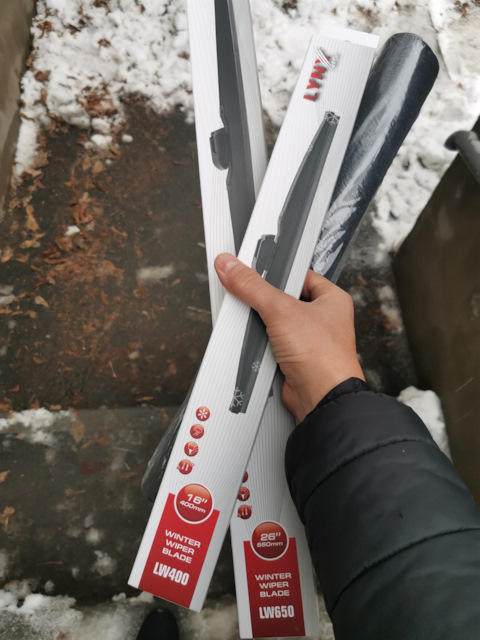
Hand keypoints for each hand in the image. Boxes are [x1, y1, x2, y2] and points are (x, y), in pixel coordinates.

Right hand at [214, 253, 364, 422]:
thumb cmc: (323, 357)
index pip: (298, 274)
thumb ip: (253, 287)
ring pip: (274, 321)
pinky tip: (255, 340)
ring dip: (261, 323)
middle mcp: (321, 319)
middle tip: (247, 292)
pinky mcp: (292, 358)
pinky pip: (269, 342)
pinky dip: (259, 342)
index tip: (253, 266)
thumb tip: (232, 267)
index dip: (276, 270)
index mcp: (331, 299)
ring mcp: (306, 340)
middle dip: (264, 300)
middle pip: (282, 298)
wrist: (320, 399)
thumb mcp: (281, 310)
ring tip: (254, 320)